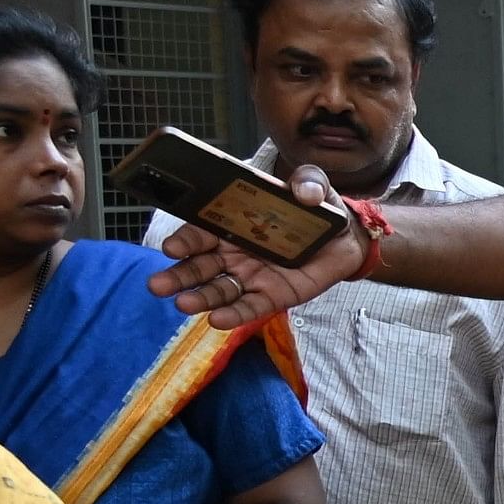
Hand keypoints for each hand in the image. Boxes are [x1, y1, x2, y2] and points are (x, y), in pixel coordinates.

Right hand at [150, 161, 365, 329]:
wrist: (345, 237)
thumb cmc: (316, 209)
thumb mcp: (312, 186)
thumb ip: (308, 182)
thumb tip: (307, 192)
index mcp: (230, 222)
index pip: (200, 232)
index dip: (184, 240)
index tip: (171, 247)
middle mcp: (232, 253)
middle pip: (199, 266)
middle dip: (179, 275)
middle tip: (157, 285)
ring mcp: (250, 277)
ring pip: (219, 290)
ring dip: (200, 298)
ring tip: (183, 304)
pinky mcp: (272, 296)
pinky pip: (250, 307)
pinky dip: (234, 315)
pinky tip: (217, 321)